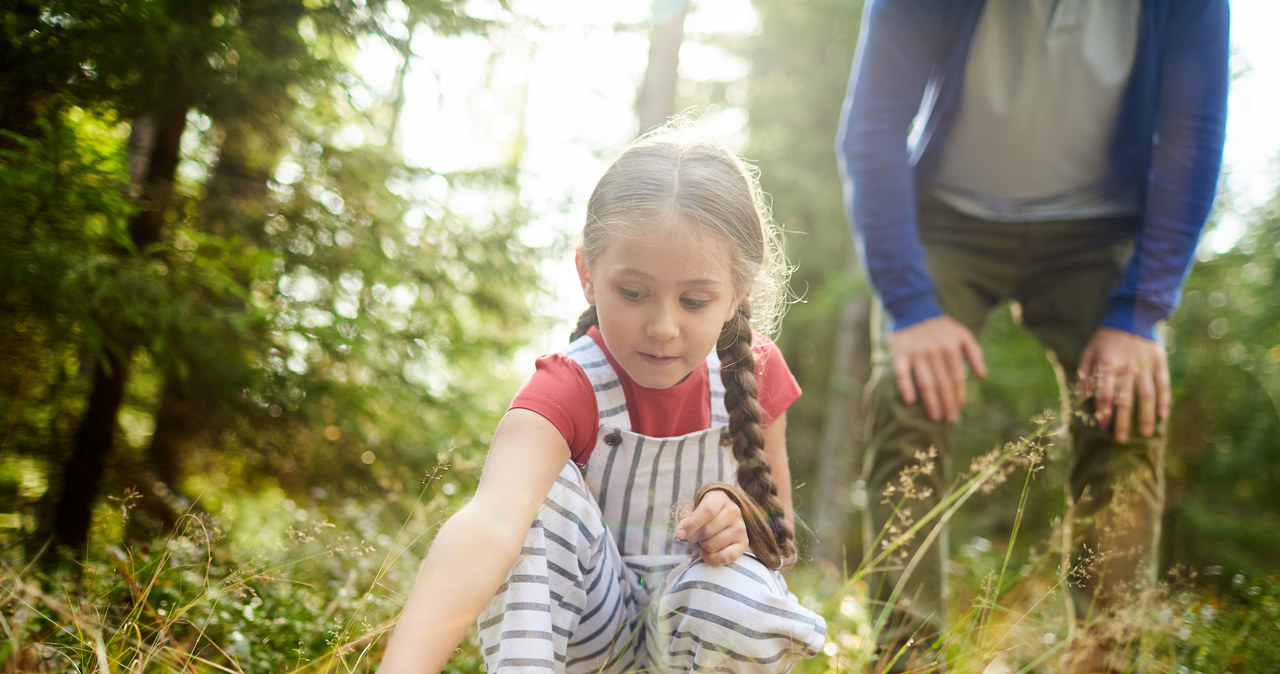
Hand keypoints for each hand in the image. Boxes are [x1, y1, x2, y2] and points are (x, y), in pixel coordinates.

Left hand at [675, 488, 748, 565]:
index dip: (691, 524)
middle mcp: (734, 511)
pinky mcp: (744, 543)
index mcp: (719, 497)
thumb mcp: (691, 509)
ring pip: (712, 546)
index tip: (680, 534)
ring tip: (704, 540)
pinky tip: (708, 552)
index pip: (707, 511)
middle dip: (694, 537)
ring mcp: (740, 528)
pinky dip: (711, 559)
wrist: (722, 517)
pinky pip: (724, 558)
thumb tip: (682, 532)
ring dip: (703, 547)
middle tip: (694, 536)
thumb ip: (685, 518)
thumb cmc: (703, 513)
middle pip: (707, 531)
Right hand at [886, 315, 986, 422]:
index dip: (958, 396)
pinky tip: (910, 400)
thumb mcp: (962, 334)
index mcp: (951, 348)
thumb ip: (974, 354)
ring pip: (925, 382)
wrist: (913, 308)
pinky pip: (902, 373)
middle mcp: (934, 352)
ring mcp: (916, 353)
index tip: (959, 409)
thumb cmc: (941, 326)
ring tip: (936, 417)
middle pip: (943, 384)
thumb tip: (982, 376)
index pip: (957, 378)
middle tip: (950, 420)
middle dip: (948, 404)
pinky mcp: (900, 353)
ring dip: (931, 401)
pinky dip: (906, 386)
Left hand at [1076, 327, 1169, 442]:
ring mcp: (1145, 366)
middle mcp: (1127, 368)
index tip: (1102, 427)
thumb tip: (1080, 399)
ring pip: (1147, 396)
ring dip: (1147, 417)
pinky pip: (1163, 385)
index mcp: (1107, 365)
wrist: (1133, 315)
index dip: (1103, 413)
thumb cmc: (1107, 337)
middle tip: (1123, 440)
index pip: (1104, 395)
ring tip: (1146, 434)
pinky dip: (1164, 401)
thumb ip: (1084, 375)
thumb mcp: (1089, 351)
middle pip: (1125, 400)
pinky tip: (1163, 416)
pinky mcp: (1160, 363)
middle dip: (1124, 422)